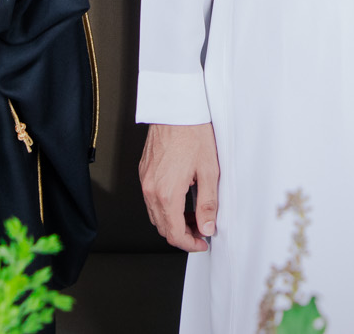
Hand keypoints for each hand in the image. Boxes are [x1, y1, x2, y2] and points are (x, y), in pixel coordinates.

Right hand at [139, 122, 218, 252]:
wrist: (177, 109)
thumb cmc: (193, 133)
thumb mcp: (209, 171)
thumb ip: (208, 204)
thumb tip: (207, 228)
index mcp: (167, 193)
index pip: (174, 233)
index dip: (189, 244)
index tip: (202, 243)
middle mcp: (151, 189)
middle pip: (162, 227)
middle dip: (182, 235)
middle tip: (200, 232)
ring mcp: (145, 180)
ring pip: (155, 214)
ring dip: (173, 221)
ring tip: (193, 216)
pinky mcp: (144, 171)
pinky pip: (151, 199)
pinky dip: (165, 207)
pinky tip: (181, 199)